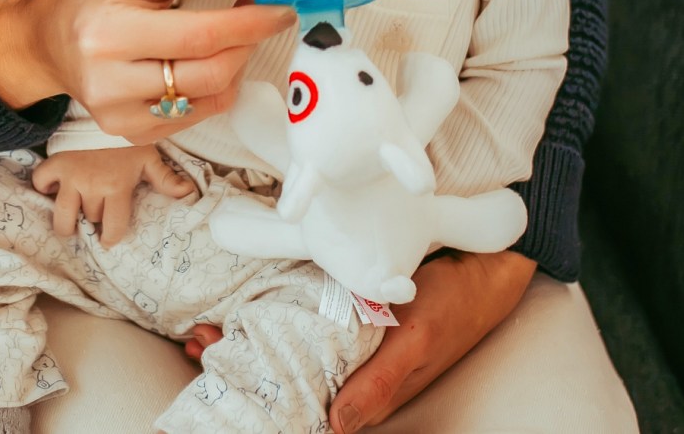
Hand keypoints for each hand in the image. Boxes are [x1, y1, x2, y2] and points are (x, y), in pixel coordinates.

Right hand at [0, 0, 294, 144]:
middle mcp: (108, 82)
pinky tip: (199, 66)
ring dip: (234, 66)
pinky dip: (214, 89)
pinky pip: (196, 116)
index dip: (251, 23)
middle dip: (246, 44)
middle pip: (211, 73)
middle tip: (253, 19)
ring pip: (210, 99)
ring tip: (223, 40)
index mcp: (107, 32)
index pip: (200, 35)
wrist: (39, 42)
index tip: (281, 8)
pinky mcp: (129, 134)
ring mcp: (118, 116)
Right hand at [31, 145, 194, 246]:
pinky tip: (55, 188)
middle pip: (90, 219)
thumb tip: (188, 194)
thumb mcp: (149, 158)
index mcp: (117, 186)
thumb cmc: (128, 141)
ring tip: (71, 221)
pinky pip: (42, 183)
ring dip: (67, 222)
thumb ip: (166, 179)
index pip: (113, 226)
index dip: (112, 237)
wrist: (105, 113)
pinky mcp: (55, 164)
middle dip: (95, 219)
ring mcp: (71, 177)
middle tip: (98, 213)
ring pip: (62, 215)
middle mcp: (92, 185)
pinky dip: (45, 187)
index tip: (110, 239)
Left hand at [183, 251, 535, 432]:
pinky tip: (246, 305)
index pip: (302, 410)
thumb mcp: (420, 342)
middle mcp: (352, 371)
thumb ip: (380, 384)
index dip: (258, 400)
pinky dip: (271, 317)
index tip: (213, 374)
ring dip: (249, 343)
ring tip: (207, 328)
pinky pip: (303, 323)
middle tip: (197, 343)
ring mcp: (350, 343)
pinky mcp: (352, 315)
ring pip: (290, 352)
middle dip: (240, 367)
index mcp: (366, 391)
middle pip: (287, 380)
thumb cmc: (454, 306)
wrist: (486, 265)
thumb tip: (333, 427)